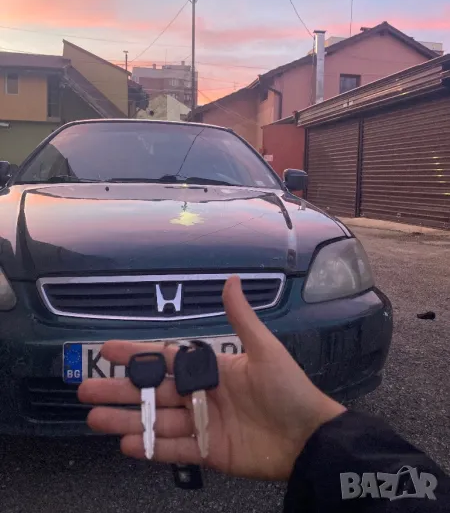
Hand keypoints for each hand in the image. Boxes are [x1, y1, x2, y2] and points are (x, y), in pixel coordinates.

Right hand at [78, 276, 345, 480]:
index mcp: (211, 370)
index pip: (166, 359)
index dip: (136, 355)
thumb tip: (232, 280)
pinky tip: (127, 444)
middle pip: (152, 392)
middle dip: (119, 391)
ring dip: (126, 420)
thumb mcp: (265, 349)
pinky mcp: (209, 452)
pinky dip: (151, 448)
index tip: (106, 349)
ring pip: (156, 421)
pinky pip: (174, 450)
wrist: (310, 437)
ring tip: (95, 419)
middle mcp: (201, 396)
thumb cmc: (289, 389)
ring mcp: (203, 425)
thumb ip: (242, 318)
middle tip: (86, 390)